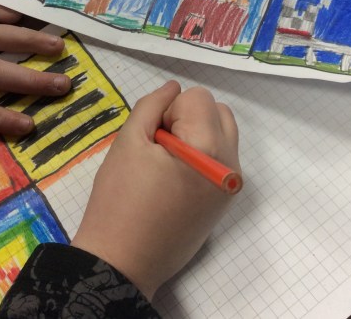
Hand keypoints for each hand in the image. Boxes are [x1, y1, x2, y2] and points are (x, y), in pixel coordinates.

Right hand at [71, 81, 239, 299]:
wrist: (122, 262)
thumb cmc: (119, 200)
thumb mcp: (128, 141)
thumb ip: (152, 105)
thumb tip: (173, 88)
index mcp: (209, 147)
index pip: (197, 97)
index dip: (168, 110)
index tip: (150, 137)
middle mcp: (231, 164)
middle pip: (217, 111)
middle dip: (188, 117)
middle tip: (158, 146)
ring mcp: (231, 186)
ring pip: (222, 133)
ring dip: (197, 135)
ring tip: (166, 162)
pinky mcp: (224, 202)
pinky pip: (221, 160)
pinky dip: (201, 157)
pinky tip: (173, 180)